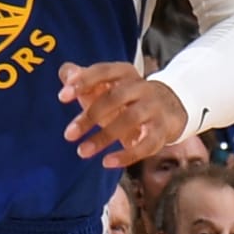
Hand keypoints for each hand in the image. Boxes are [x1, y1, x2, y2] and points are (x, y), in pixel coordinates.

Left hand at [59, 64, 188, 168]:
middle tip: (68, 134)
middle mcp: (142, 87)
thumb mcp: (105, 86)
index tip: (62, 97)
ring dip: (104, 137)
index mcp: (125, 73)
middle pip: (114, 97)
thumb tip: (66, 73)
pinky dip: (127, 155)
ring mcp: (154, 108)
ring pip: (130, 119)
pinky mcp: (162, 131)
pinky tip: (107, 162)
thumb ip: (82, 78)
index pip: (103, 71)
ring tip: (82, 152)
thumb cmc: (126, 98)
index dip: (83, 82)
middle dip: (90, 115)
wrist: (170, 108)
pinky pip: (147, 144)